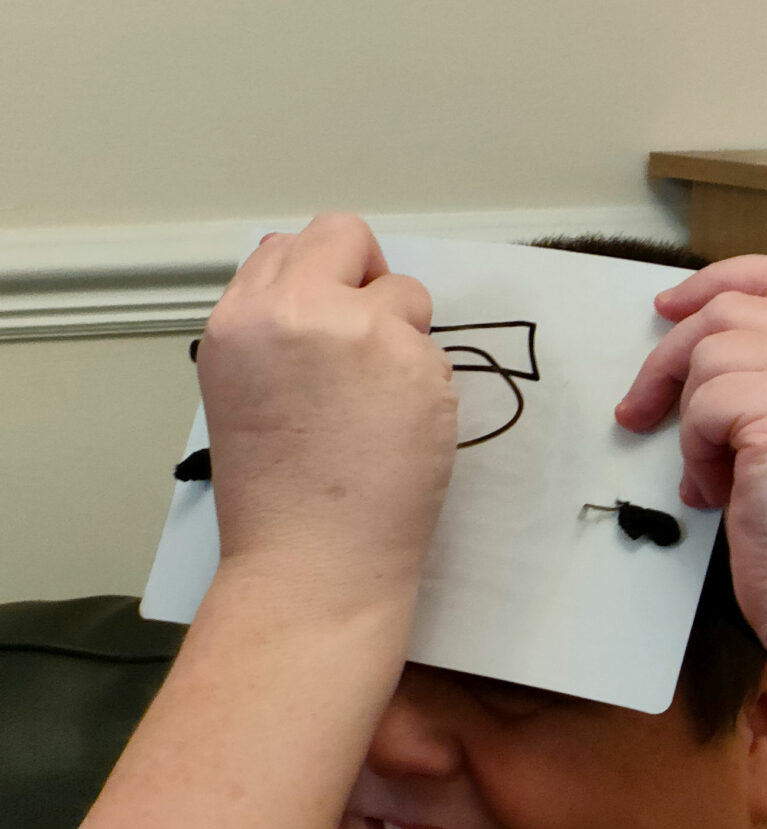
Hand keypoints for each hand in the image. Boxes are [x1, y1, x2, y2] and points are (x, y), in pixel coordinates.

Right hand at [196, 213, 456, 615]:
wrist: (314, 564)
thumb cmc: (274, 496)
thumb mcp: (243, 390)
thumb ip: (274, 329)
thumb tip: (319, 286)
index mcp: (241, 320)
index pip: (288, 246)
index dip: (318, 280)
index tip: (329, 321)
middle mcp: (298, 311)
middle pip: (347, 236)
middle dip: (363, 279)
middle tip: (367, 338)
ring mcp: (365, 335)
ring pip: (406, 293)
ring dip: (402, 334)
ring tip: (380, 401)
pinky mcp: (420, 366)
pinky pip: (435, 350)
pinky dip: (426, 383)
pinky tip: (403, 431)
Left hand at [616, 252, 766, 656]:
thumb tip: (697, 377)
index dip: (718, 280)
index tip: (669, 308)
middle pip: (731, 306)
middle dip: (670, 355)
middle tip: (639, 409)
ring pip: (710, 354)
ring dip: (691, 421)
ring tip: (712, 476)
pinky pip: (705, 404)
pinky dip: (696, 451)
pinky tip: (720, 492)